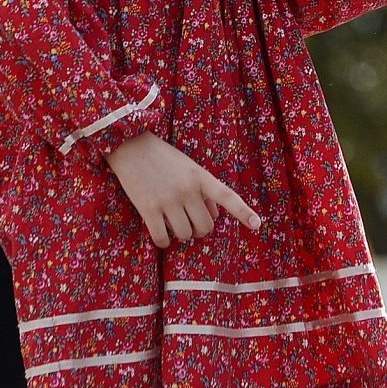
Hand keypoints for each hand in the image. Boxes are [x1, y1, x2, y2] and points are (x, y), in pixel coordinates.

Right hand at [105, 132, 262, 248]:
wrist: (129, 145)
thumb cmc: (161, 157)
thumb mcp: (188, 167)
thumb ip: (203, 190)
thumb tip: (212, 218)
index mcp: (200, 176)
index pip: (227, 196)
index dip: (243, 212)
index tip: (257, 225)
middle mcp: (187, 189)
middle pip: (205, 227)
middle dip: (200, 229)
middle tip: (190, 222)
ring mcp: (167, 200)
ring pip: (185, 235)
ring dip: (181, 234)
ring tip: (172, 222)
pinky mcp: (148, 209)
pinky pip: (163, 238)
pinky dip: (164, 242)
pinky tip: (162, 235)